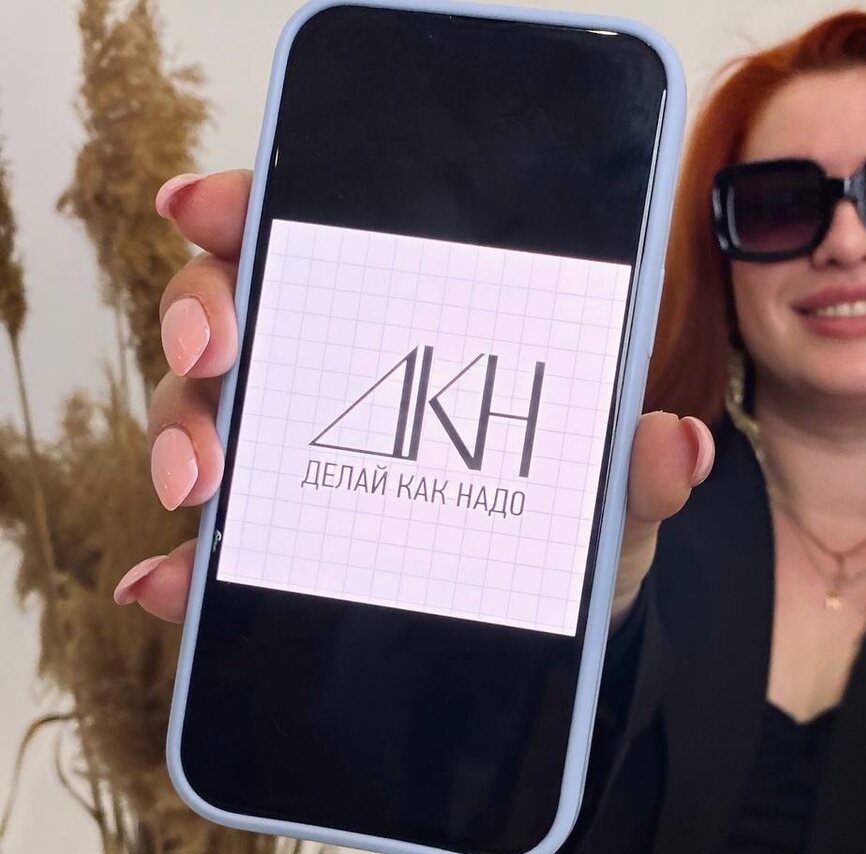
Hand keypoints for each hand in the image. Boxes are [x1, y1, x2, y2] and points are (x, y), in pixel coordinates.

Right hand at [113, 172, 714, 626]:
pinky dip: (187, 561)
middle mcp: (340, 375)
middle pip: (236, 310)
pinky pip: (216, 545)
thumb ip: (637, 467)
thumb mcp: (614, 490)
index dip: (251, 205)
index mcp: (414, 326)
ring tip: (204, 482)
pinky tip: (175, 578)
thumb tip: (675, 444)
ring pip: (206, 413)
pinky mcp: (282, 545)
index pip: (318, 239)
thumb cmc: (580, 523)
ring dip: (184, 433)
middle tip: (216, 353)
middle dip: (202, 315)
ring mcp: (302, 456)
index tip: (211, 207)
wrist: (560, 620)